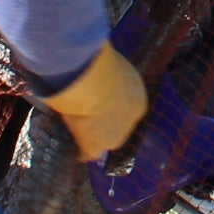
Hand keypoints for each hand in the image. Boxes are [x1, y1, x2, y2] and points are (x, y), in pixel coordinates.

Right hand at [41, 46, 148, 160]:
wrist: (92, 83)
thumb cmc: (99, 65)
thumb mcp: (109, 62)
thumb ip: (108, 68)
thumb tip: (100, 60)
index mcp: (138, 98)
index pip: (126, 106)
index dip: (112, 104)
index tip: (99, 101)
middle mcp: (132, 120)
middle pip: (118, 125)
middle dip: (105, 123)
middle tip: (87, 116)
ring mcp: (115, 136)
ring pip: (104, 140)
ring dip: (93, 137)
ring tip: (78, 132)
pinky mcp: (97, 146)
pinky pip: (89, 153)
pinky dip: (82, 152)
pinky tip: (75, 151)